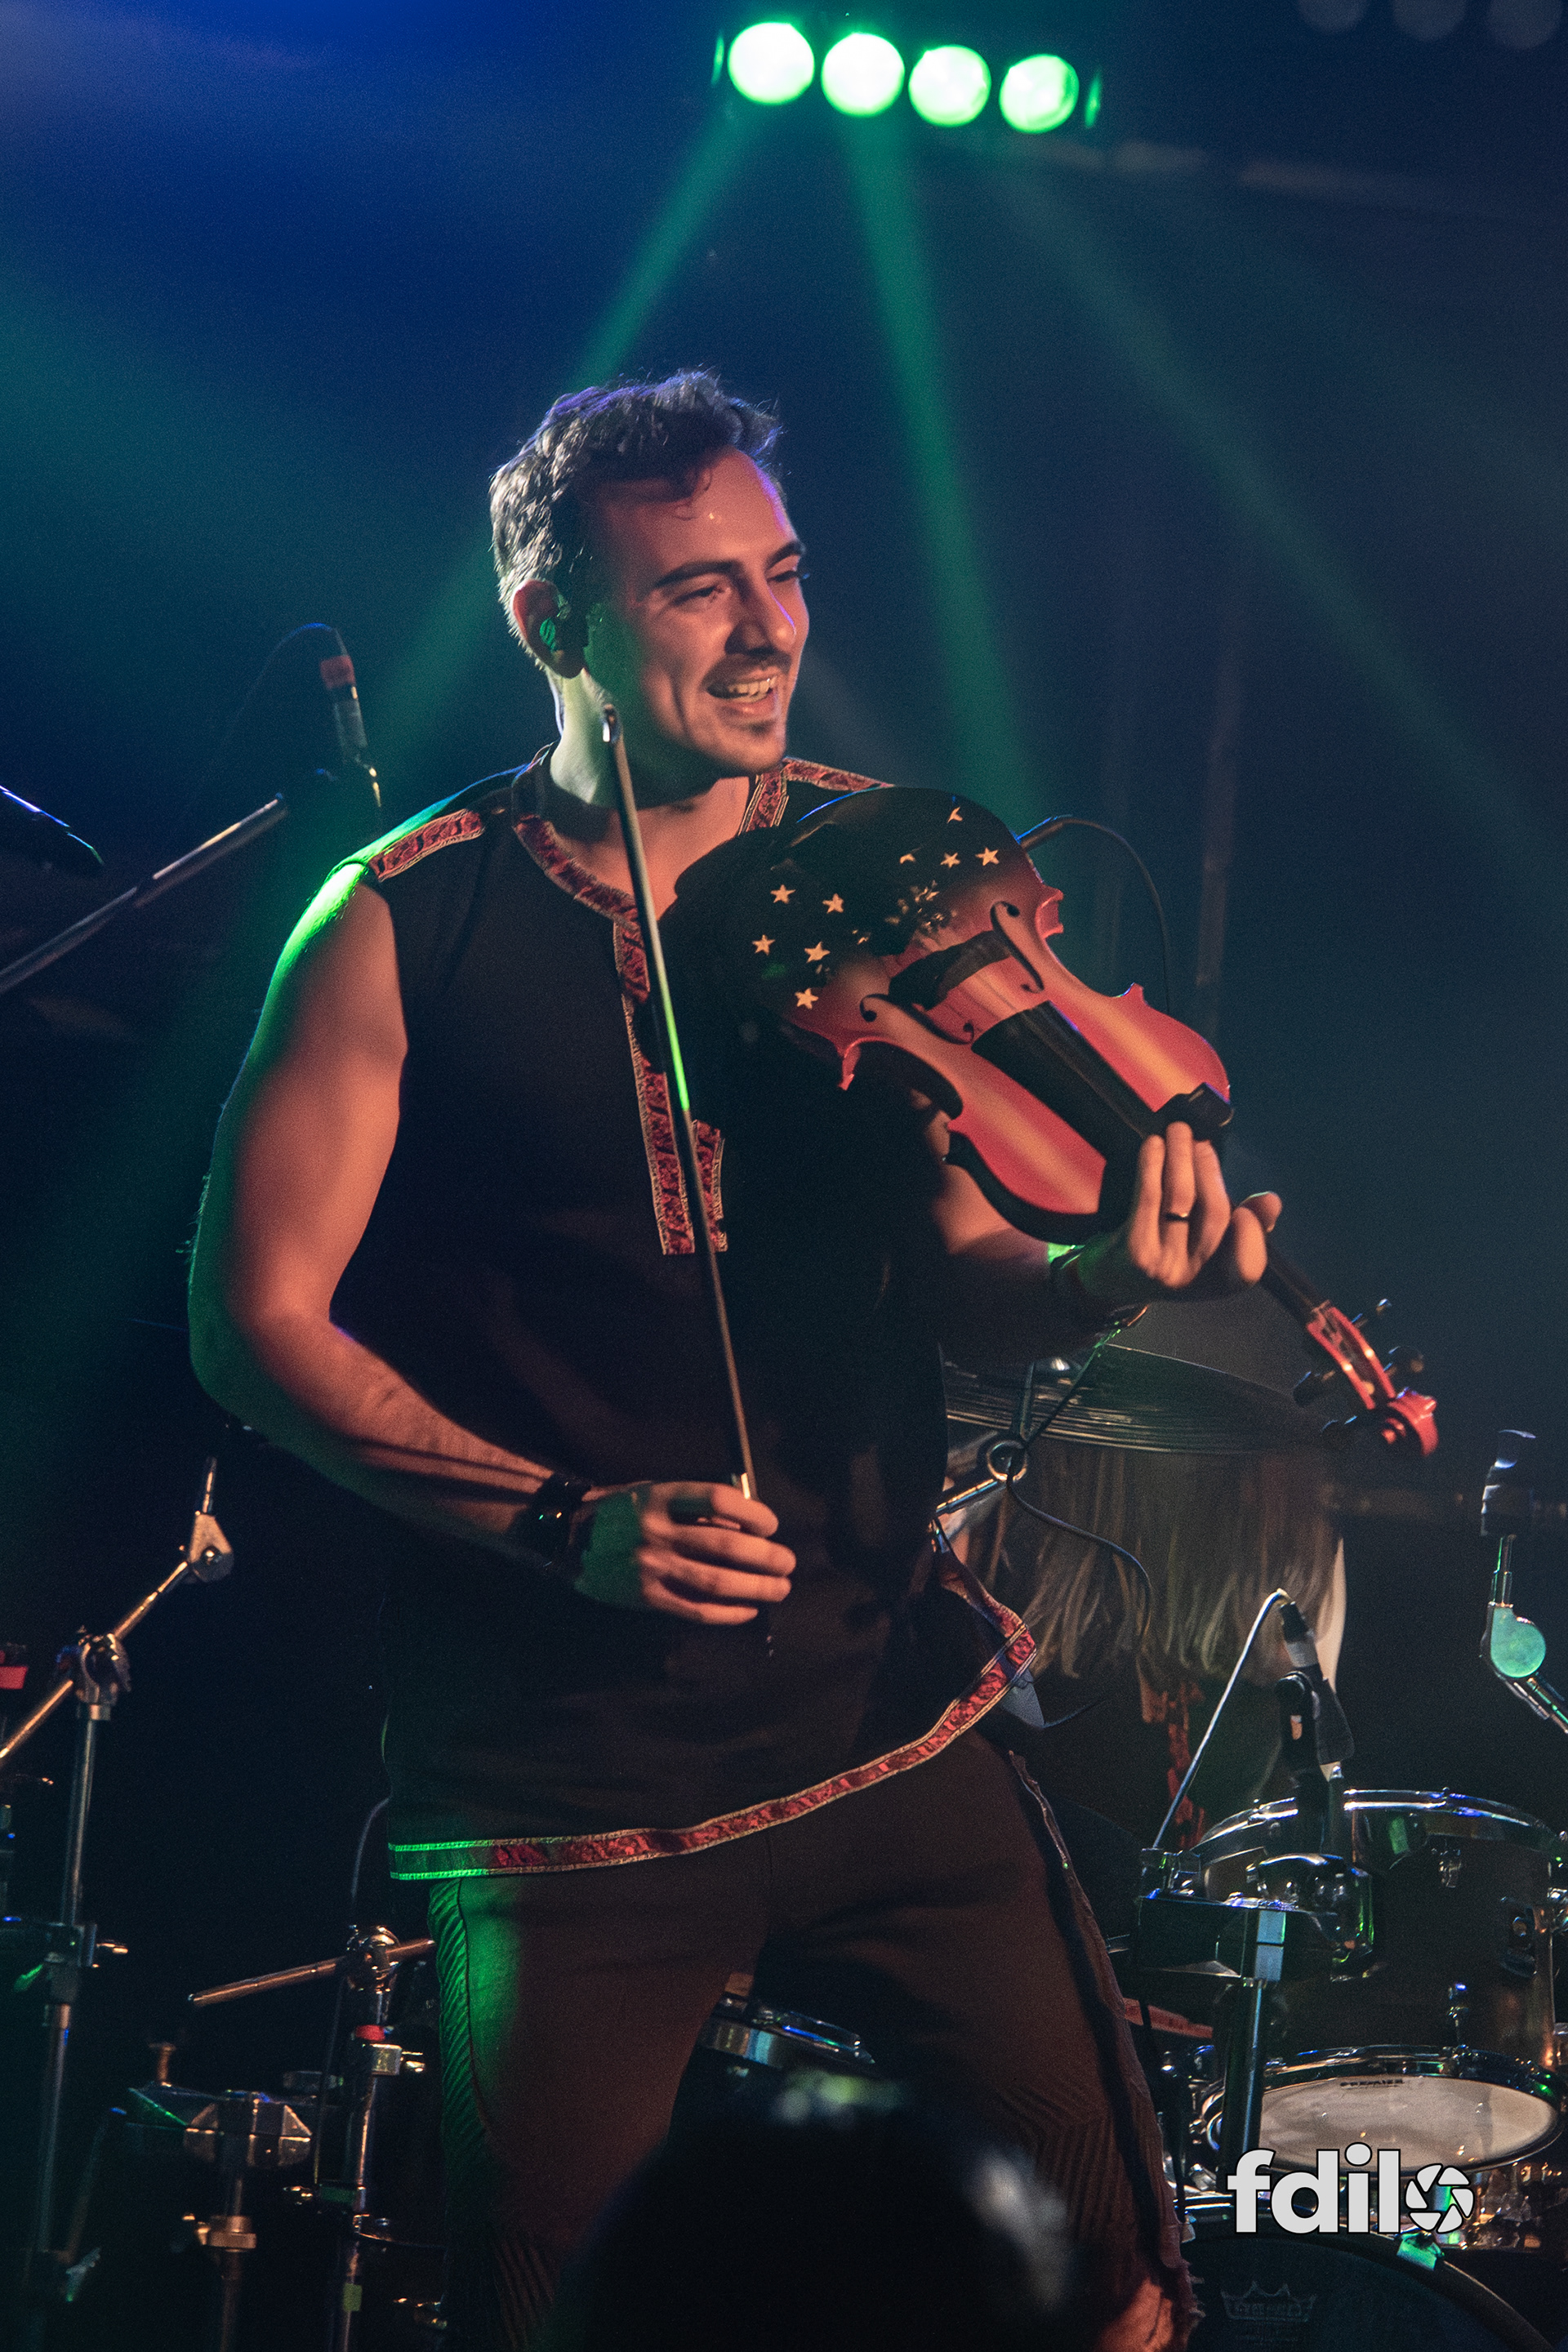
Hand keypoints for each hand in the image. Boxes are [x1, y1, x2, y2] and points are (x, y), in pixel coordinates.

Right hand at [571, 1482, 794, 1623]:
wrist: (568, 1538)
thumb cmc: (621, 1511)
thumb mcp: (652, 1492)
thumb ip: (693, 1506)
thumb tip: (745, 1524)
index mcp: (660, 1497)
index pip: (718, 1500)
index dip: (752, 1512)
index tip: (771, 1525)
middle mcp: (657, 1531)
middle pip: (725, 1545)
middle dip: (765, 1556)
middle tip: (788, 1562)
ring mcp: (651, 1567)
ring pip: (716, 1580)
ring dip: (756, 1587)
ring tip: (780, 1587)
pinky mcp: (647, 1597)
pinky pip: (695, 1609)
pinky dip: (726, 1612)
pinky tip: (748, 1610)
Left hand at [1073, 1125, 1280, 1308]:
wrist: (1113, 1281)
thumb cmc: (1172, 1254)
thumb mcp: (1211, 1250)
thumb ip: (1247, 1228)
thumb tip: (1271, 1201)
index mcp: (1221, 1282)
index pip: (1247, 1266)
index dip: (1252, 1238)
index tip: (1246, 1210)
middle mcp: (1193, 1279)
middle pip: (1214, 1216)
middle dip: (1209, 1170)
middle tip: (1201, 1142)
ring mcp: (1162, 1266)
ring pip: (1179, 1199)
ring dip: (1181, 1157)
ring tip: (1178, 1132)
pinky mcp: (1134, 1251)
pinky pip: (1148, 1197)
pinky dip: (1153, 1166)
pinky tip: (1154, 1145)